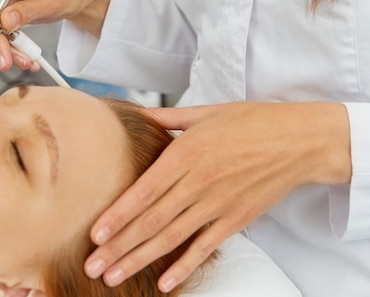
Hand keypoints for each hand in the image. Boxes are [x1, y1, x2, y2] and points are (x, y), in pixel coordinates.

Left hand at [84, 101, 351, 291]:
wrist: (300, 140)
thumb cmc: (253, 121)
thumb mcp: (206, 112)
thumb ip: (168, 117)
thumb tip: (139, 114)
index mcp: (186, 153)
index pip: (144, 191)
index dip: (118, 214)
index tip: (95, 234)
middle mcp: (198, 183)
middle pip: (151, 220)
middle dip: (118, 246)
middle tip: (92, 265)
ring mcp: (217, 205)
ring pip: (171, 238)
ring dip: (140, 259)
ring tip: (114, 276)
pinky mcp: (236, 220)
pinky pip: (205, 247)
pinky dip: (184, 266)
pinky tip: (164, 282)